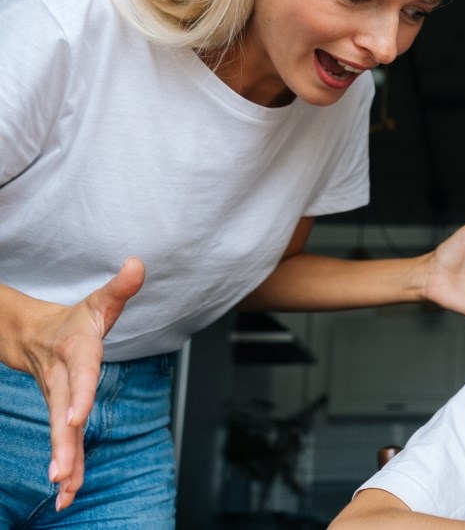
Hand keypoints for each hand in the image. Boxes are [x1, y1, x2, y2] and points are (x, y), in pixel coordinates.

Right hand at [3, 257, 144, 510]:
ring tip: (64, 491)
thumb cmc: (74, 322)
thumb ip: (120, 288)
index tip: (78, 418)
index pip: (81, 375)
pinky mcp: (61, 415)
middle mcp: (64, 380)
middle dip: (63, 443)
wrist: (31, 335)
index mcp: (76, 353)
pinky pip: (64, 443)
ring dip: (64, 462)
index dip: (80, 395)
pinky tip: (67, 494)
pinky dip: (67, 468)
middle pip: (64, 413)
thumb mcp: (98, 303)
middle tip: (61, 471)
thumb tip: (138, 264)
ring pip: (61, 434)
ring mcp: (59, 400)